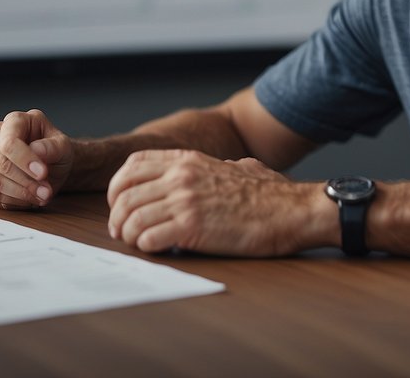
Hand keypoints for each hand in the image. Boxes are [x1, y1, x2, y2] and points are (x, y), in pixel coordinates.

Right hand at [0, 109, 73, 209]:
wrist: (49, 164)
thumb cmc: (53, 150)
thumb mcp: (63, 146)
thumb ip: (53, 147)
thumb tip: (37, 150)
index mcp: (14, 121)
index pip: (9, 142)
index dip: (25, 160)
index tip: (43, 174)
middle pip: (1, 164)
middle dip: (26, 182)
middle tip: (46, 191)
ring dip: (21, 194)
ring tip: (41, 196)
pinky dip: (13, 201)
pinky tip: (29, 199)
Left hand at [106, 149, 311, 255]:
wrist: (293, 210)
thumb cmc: (273, 194)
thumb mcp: (238, 166)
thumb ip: (218, 167)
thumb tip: (223, 169)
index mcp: (188, 160)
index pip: (133, 164)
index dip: (118, 186)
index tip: (121, 203)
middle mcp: (181, 177)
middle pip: (124, 193)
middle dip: (116, 215)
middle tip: (120, 230)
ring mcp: (185, 201)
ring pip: (131, 217)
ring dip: (128, 235)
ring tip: (136, 243)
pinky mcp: (192, 228)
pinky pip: (149, 238)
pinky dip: (145, 247)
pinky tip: (156, 250)